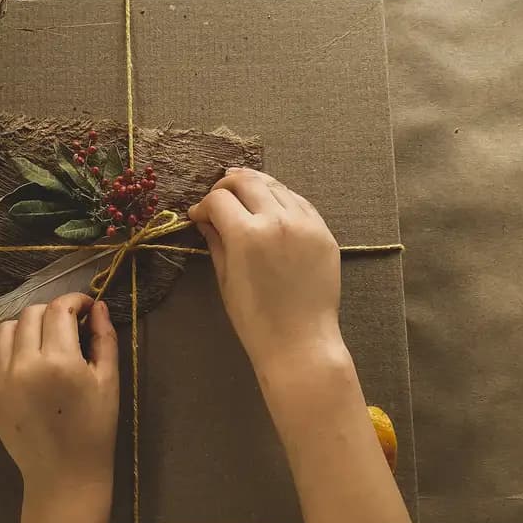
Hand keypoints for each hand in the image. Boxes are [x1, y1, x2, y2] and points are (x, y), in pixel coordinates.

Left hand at [0, 293, 118, 498]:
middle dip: (53, 312)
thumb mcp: (108, 381)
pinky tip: (28, 359)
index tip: (87, 308)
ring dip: (27, 325)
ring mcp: (0, 378)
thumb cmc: (94, 429)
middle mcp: (24, 365)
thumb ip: (104, 338)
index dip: (75, 301)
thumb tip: (99, 306)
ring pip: (7, 328)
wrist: (63, 474)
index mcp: (58, 361)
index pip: (59, 309)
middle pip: (32, 313)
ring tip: (45, 341)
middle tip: (70, 327)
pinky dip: (10, 346)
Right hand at [188, 168, 356, 434]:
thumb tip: (205, 219)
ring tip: (244, 196)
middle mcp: (277, 219)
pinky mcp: (324, 231)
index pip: (219, 200)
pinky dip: (282, 199)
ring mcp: (305, 223)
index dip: (203, 205)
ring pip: (276, 186)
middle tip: (218, 197)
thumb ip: (216, 241)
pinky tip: (272, 207)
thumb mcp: (225, 279)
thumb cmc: (255, 318)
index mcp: (246, 234)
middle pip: (247, 181)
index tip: (198, 216)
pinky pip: (300, 202)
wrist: (300, 341)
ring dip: (256, 187)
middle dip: (227, 185)